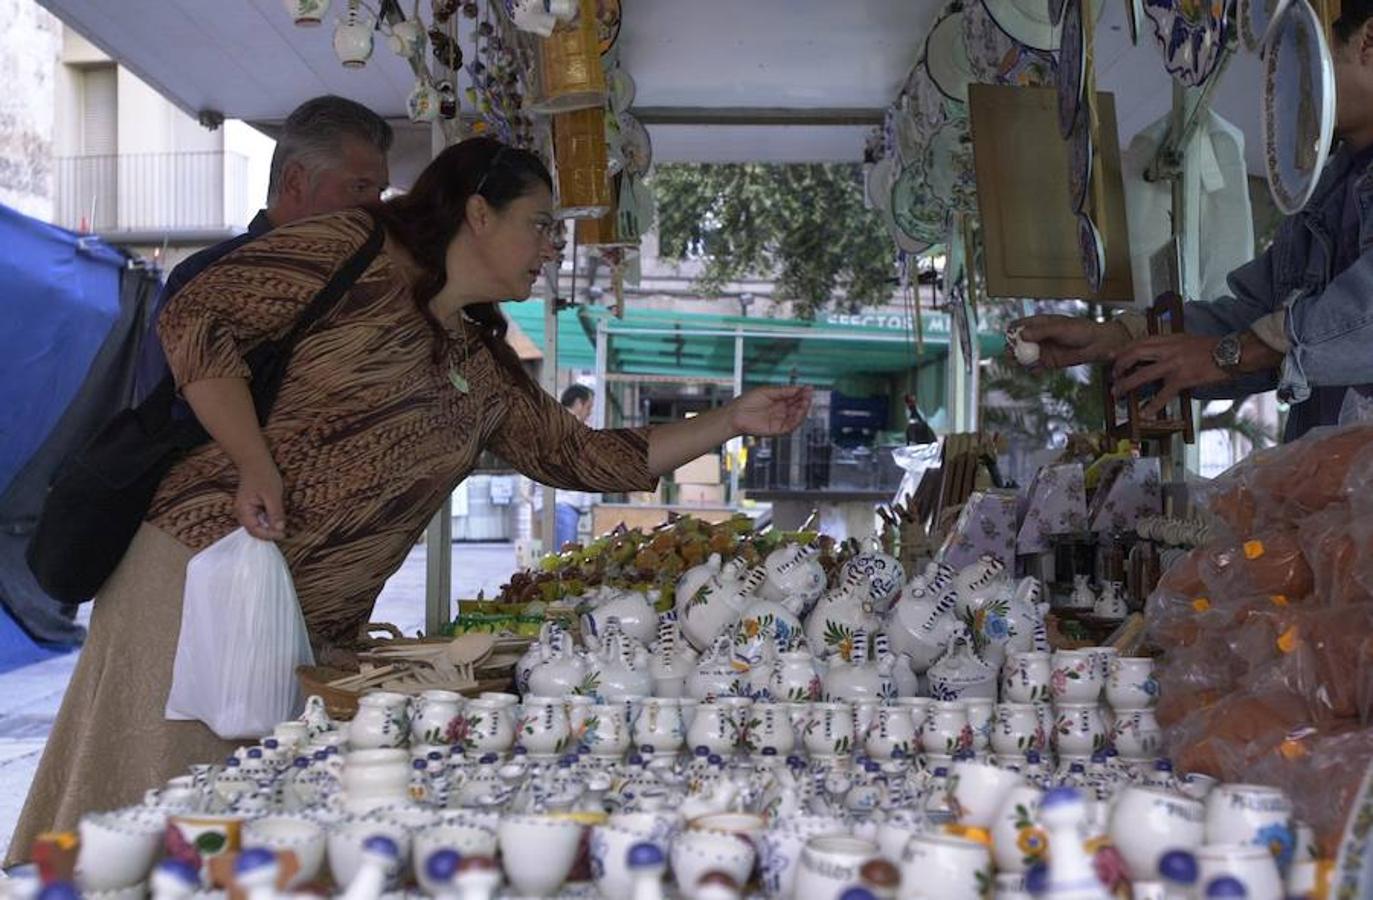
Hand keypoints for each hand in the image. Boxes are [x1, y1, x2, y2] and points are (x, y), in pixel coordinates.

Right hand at [235, 462, 286, 540]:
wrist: (256, 462)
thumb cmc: (263, 475)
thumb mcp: (273, 495)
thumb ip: (275, 513)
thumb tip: (280, 529)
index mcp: (243, 511)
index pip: (255, 531)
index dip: (269, 535)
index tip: (283, 534)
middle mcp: (242, 513)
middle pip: (255, 531)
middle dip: (269, 533)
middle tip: (285, 532)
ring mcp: (246, 511)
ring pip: (258, 525)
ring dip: (270, 527)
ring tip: (282, 525)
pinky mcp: (252, 508)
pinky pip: (260, 519)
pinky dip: (269, 520)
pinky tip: (277, 518)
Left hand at [728, 385, 812, 436]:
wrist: (735, 414)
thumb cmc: (747, 402)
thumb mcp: (768, 391)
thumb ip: (783, 391)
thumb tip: (798, 388)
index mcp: (778, 401)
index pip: (795, 397)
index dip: (802, 393)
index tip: (809, 388)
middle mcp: (780, 411)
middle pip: (798, 406)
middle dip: (805, 400)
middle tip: (809, 394)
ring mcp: (779, 420)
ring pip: (797, 416)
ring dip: (803, 409)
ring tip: (806, 402)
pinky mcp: (777, 429)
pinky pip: (791, 426)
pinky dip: (797, 419)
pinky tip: (800, 412)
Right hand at [1010, 315, 1130, 368]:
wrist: (1096, 344)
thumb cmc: (1080, 330)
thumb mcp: (1059, 328)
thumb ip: (1041, 331)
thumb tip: (1022, 335)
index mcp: (1039, 323)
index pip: (1018, 326)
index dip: (1011, 332)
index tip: (1009, 338)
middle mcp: (1038, 336)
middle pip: (1017, 343)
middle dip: (1011, 348)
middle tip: (1010, 354)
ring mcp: (1042, 349)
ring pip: (1023, 356)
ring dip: (1018, 360)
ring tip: (1018, 363)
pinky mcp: (1048, 361)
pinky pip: (1034, 367)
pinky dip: (1031, 369)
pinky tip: (1034, 370)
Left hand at [1111, 333, 1227, 416]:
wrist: (1231, 352)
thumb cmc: (1211, 347)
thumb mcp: (1186, 340)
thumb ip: (1169, 345)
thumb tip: (1156, 353)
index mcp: (1169, 339)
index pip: (1139, 342)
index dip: (1123, 349)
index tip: (1111, 356)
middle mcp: (1168, 349)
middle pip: (1135, 354)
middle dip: (1119, 365)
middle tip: (1113, 375)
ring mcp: (1174, 364)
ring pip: (1142, 375)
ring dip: (1126, 384)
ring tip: (1118, 393)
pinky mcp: (1183, 379)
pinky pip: (1163, 394)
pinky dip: (1152, 405)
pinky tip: (1144, 413)